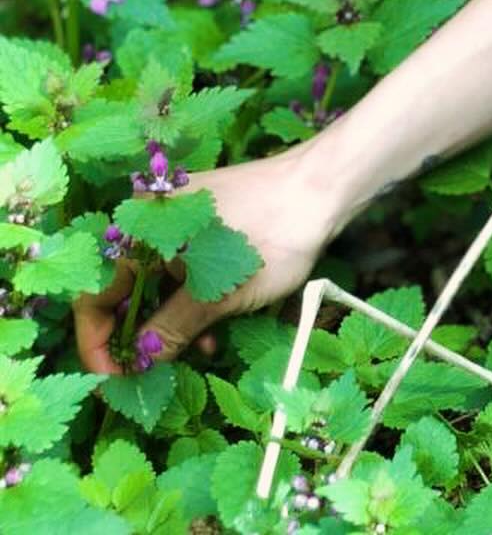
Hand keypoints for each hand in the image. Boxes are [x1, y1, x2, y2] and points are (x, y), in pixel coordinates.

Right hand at [73, 144, 337, 374]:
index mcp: (139, 231)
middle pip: (122, 290)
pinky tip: (212, 328)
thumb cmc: (270, 239)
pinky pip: (179, 266)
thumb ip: (168, 330)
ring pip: (154, 282)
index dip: (98, 345)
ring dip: (169, 322)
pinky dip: (189, 299)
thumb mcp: (216, 297)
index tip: (116, 381)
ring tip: (200, 352)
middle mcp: (148, 219)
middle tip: (157, 373)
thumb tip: (137, 365)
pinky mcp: (201, 220)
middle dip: (140, 336)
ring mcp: (175, 217)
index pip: (94, 297)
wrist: (322, 187)